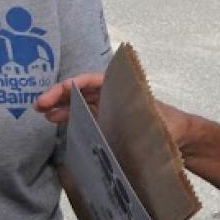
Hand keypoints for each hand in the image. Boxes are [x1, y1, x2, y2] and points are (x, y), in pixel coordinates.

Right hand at [36, 72, 193, 149]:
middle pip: (81, 90)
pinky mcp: (106, 122)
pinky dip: (69, 116)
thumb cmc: (170, 126)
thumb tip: (128, 125)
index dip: (72, 85)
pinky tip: (56, 120)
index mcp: (122, 88)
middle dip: (59, 94)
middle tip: (39, 105)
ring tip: (43, 113)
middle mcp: (112, 94)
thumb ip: (143, 122)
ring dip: (61, 105)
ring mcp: (108, 108)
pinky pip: (84, 115)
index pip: (93, 81)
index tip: (58, 92)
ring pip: (79, 102)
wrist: (180, 139)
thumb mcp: (158, 123)